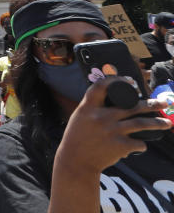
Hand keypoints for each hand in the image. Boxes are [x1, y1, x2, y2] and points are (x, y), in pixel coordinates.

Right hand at [54, 77, 170, 176]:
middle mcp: (101, 117)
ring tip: (168, 123)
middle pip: (132, 105)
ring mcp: (112, 131)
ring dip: (157, 123)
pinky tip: (141, 145)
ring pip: (141, 123)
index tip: (130, 81)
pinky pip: (138, 143)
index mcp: (88, 107)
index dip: (116, 80)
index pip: (101, 87)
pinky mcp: (120, 146)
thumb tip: (114, 100)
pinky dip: (141, 144)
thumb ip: (94, 108)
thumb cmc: (78, 137)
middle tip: (163, 102)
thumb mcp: (80, 117)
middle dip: (151, 104)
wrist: (76, 161)